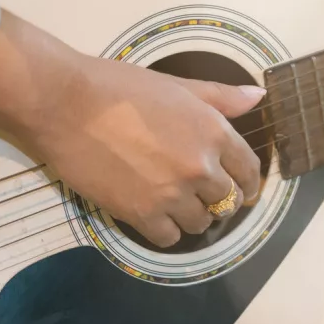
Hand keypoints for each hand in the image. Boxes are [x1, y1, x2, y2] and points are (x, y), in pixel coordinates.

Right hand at [0, 10, 264, 247]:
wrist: (66, 104)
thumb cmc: (118, 86)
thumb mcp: (176, 85)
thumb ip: (219, 96)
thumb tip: (257, 98)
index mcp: (212, 131)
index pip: (249, 170)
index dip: (248, 183)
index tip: (242, 189)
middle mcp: (200, 167)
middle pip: (227, 200)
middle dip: (217, 199)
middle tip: (199, 195)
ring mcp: (172, 193)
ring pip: (199, 222)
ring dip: (190, 216)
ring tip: (173, 204)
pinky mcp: (141, 214)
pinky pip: (168, 238)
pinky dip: (163, 230)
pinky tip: (152, 215)